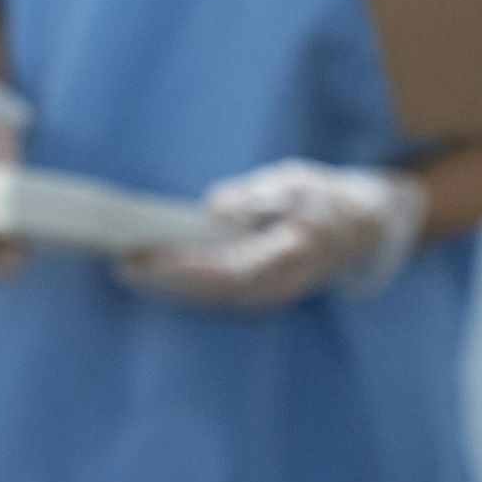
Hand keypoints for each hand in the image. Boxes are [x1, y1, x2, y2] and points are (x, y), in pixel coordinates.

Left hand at [121, 160, 428, 310]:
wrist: (360, 229)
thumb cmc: (324, 200)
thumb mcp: (297, 183)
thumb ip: (259, 197)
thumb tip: (216, 208)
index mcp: (289, 256)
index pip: (226, 270)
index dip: (183, 267)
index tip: (147, 257)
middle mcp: (275, 286)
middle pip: (210, 291)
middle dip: (163, 280)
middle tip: (121, 263)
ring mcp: (265, 296)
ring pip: (208, 298)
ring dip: (165, 287)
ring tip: (125, 267)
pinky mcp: (254, 295)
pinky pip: (213, 294)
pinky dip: (179, 285)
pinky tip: (150, 273)